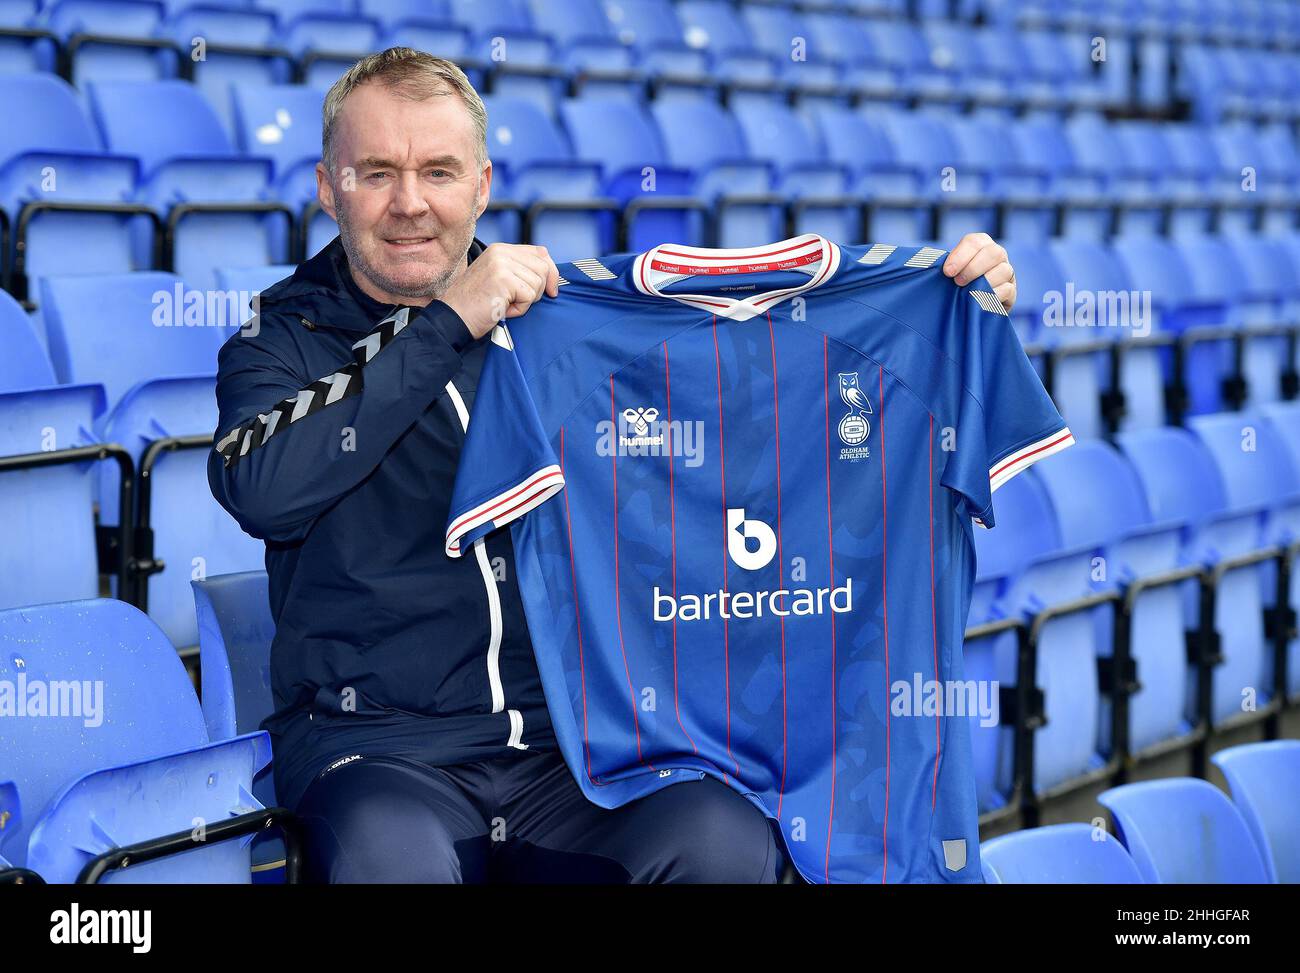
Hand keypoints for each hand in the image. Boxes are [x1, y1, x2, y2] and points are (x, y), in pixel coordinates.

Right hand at [439, 243, 559, 338]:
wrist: (453, 318)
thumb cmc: (476, 304)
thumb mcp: (500, 279)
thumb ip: (520, 270)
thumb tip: (551, 273)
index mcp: (501, 249)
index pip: (541, 253)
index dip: (550, 272)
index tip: (551, 290)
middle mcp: (501, 251)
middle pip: (544, 268)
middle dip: (537, 290)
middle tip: (514, 301)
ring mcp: (501, 263)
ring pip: (538, 283)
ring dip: (525, 302)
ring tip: (504, 304)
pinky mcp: (503, 278)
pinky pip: (528, 296)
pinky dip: (519, 309)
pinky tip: (502, 309)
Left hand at [942, 232, 1015, 311]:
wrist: (964, 311)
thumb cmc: (952, 287)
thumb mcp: (945, 274)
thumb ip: (940, 265)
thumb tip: (924, 260)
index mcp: (981, 246)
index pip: (975, 241)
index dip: (961, 255)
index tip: (947, 272)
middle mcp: (997, 257)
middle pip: (994, 252)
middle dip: (974, 267)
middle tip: (958, 282)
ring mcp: (1007, 274)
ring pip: (1005, 270)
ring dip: (985, 281)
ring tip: (968, 293)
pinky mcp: (1011, 292)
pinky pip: (1009, 290)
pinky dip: (994, 295)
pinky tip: (980, 301)